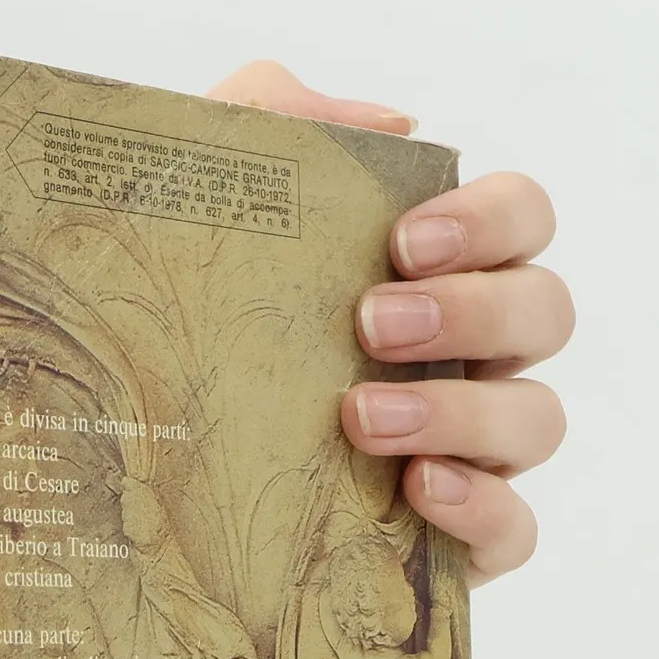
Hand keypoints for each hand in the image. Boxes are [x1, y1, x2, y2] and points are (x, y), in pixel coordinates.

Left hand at [206, 61, 571, 585]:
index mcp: (434, 273)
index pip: (523, 218)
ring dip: (463, 411)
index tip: (404, 242)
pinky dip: (485, 508)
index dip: (491, 220)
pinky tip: (419, 492)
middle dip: (472, 311)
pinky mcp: (450, 541)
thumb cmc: (179, 314)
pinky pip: (515, 530)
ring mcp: (469, 451)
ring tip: (362, 419)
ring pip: (537, 420)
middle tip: (371, 324)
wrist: (113, 444)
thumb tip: (397, 125)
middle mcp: (468, 356)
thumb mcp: (197, 195)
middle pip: (545, 313)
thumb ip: (277, 117)